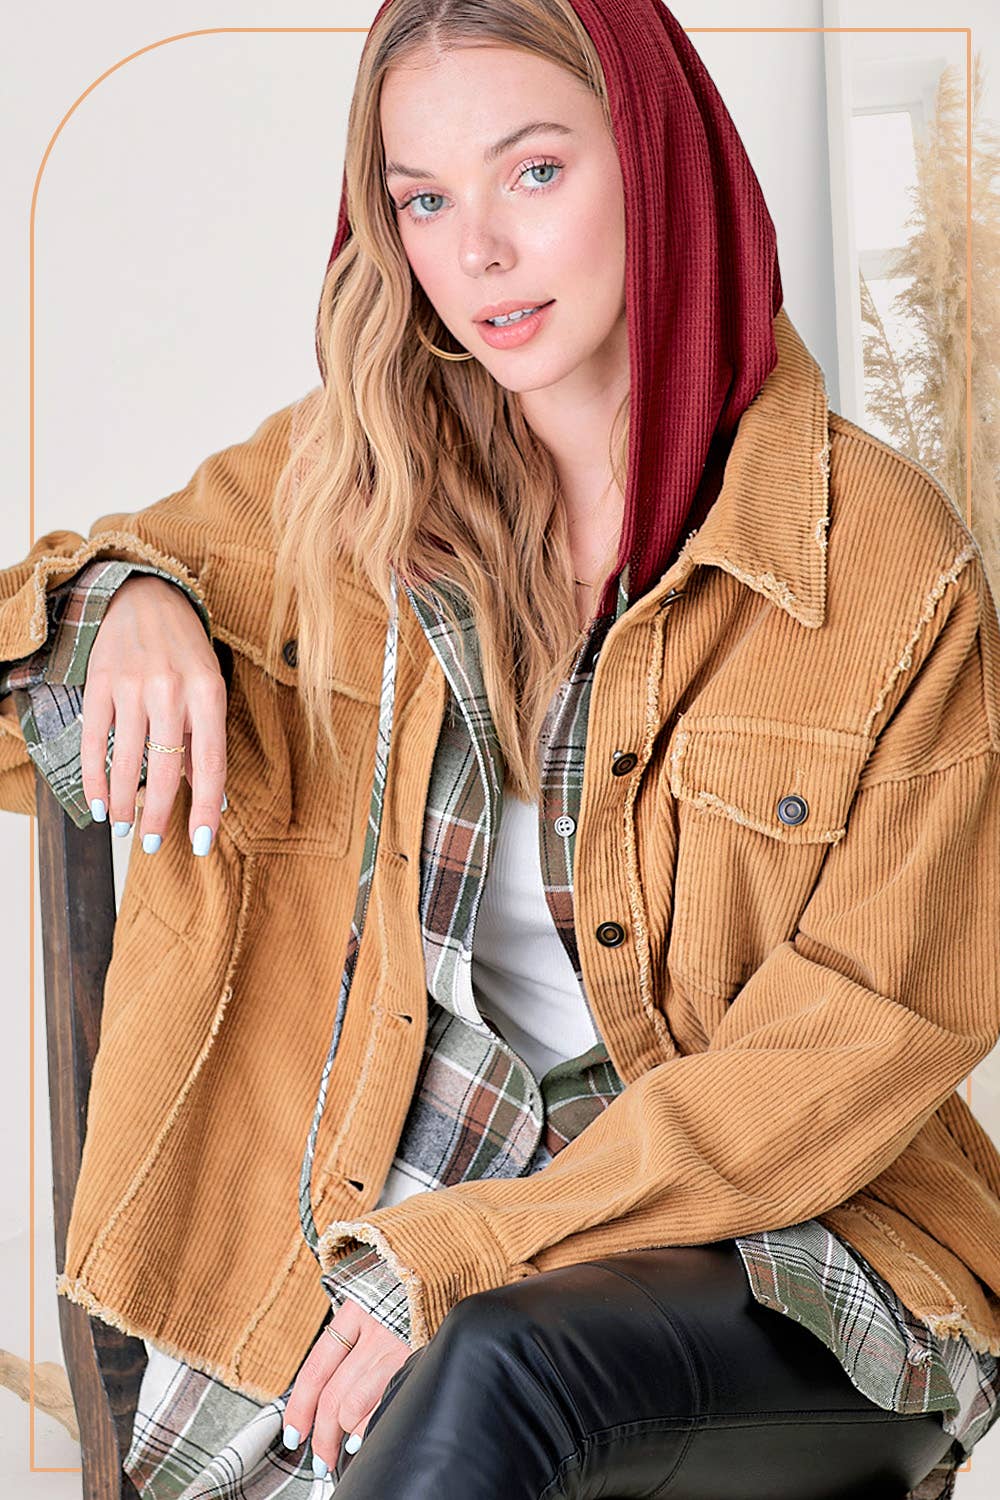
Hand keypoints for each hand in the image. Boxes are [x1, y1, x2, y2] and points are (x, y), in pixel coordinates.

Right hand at [81, 574, 226, 851]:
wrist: (144, 597)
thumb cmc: (185, 651)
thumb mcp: (209, 688)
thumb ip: (205, 741)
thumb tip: (216, 797)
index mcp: (209, 693)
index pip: (210, 763)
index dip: (206, 808)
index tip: (202, 844)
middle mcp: (172, 690)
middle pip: (166, 768)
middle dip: (159, 814)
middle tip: (152, 844)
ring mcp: (133, 686)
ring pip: (127, 759)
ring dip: (123, 802)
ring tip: (122, 827)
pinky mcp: (101, 683)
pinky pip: (95, 740)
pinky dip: (95, 777)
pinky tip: (97, 801)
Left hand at [282, 1299, 411, 1476]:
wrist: (443, 1277)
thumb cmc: (406, 1297)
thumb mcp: (371, 1308)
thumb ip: (349, 1343)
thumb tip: (322, 1398)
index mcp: (354, 1312)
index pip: (315, 1368)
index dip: (300, 1408)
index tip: (294, 1433)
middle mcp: (373, 1329)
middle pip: (332, 1395)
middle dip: (322, 1436)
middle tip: (321, 1458)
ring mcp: (396, 1345)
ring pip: (352, 1405)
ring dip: (344, 1434)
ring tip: (346, 1447)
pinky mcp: (418, 1358)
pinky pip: (384, 1404)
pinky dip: (369, 1426)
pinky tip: (365, 1435)